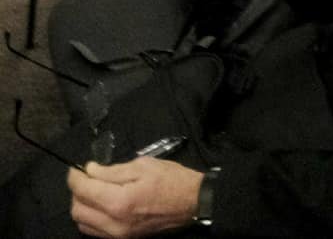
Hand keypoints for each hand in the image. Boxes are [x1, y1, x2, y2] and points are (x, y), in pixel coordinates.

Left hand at [68, 159, 202, 237]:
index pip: (83, 190)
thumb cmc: (171, 179)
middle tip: (87, 178)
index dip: (75, 177)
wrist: (193, 202)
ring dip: (82, 206)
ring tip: (93, 191)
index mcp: (119, 201)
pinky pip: (94, 232)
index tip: (77, 168)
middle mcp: (114, 223)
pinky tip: (102, 206)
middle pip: (77, 209)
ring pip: (83, 223)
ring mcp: (118, 234)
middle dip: (77, 191)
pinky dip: (91, 218)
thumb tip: (91, 170)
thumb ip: (113, 170)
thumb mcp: (144, 165)